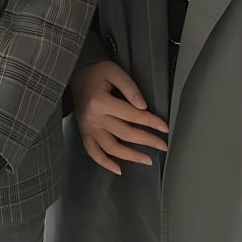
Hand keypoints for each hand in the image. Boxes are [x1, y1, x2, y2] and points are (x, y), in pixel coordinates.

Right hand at [70, 60, 168, 175]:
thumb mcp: (114, 71)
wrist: (76, 75)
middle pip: (125, 134)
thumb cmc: (96, 73)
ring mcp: (88, 128)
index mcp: (100, 101)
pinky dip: (105, 163)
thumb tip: (143, 107)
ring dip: (131, 156)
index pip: (132, 115)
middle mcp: (93, 118)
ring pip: (111, 148)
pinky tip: (118, 169)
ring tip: (148, 160)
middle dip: (147, 140)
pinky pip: (93, 152)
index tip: (165, 128)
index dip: (151, 122)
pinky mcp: (84, 133)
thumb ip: (130, 88)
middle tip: (163, 146)